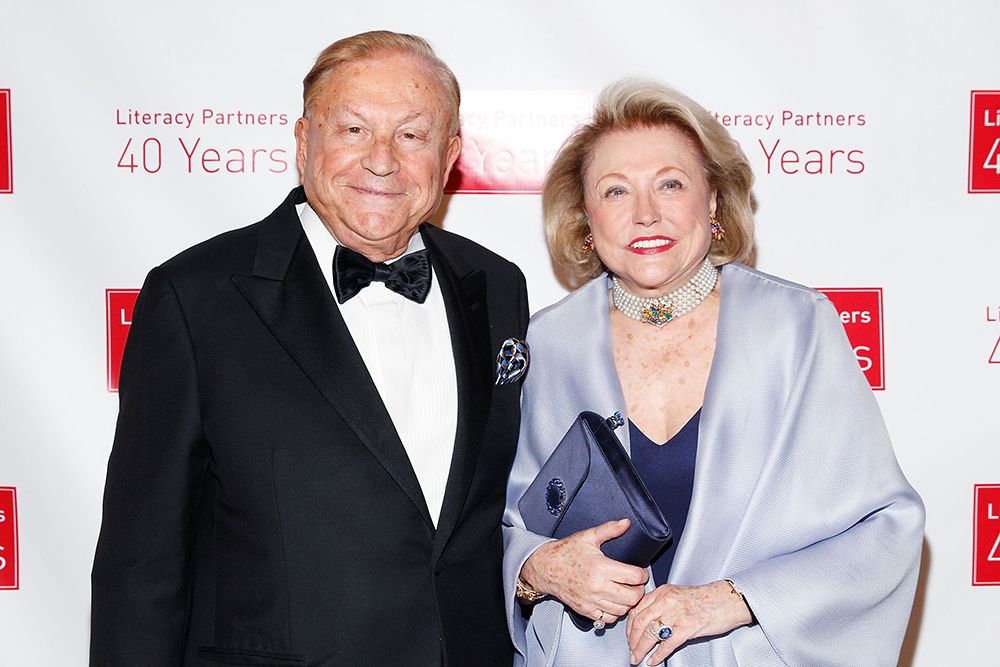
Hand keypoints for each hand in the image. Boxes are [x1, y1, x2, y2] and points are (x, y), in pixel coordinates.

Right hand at [520, 518, 648, 623]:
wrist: (546, 567)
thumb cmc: (565, 552)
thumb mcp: (588, 537)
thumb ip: (609, 529)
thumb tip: (625, 523)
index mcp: (601, 568)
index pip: (634, 577)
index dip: (643, 574)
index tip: (641, 572)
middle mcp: (597, 587)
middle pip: (632, 597)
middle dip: (639, 590)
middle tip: (636, 583)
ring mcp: (591, 601)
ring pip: (622, 610)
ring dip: (628, 602)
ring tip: (627, 592)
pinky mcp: (586, 610)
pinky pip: (608, 619)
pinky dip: (615, 613)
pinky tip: (614, 602)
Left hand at [626, 581, 751, 664]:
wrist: (727, 600)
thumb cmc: (705, 599)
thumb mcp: (677, 595)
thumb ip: (661, 604)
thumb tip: (646, 622)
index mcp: (662, 592)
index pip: (637, 609)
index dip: (629, 626)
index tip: (628, 636)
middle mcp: (667, 601)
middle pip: (640, 622)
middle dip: (632, 640)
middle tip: (632, 650)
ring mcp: (677, 614)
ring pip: (650, 634)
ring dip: (641, 649)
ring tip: (638, 658)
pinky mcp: (687, 627)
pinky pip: (667, 644)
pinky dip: (658, 655)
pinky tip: (653, 661)